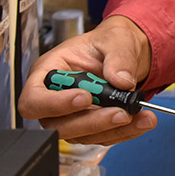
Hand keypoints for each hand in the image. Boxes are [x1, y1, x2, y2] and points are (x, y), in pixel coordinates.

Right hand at [17, 15, 155, 144]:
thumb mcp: (115, 38)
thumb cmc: (109, 42)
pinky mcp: (89, 126)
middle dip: (91, 122)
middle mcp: (55, 98)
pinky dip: (123, 132)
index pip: (34, 99)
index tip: (84, 98)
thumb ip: (118, 57)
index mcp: (49, 71)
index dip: (54, 104)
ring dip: (112, 130)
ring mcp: (70, 116)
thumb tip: (121, 80)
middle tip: (120, 112)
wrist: (127, 52)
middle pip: (58, 125)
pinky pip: (102, 137)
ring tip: (138, 116)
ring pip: (82, 136)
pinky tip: (141, 121)